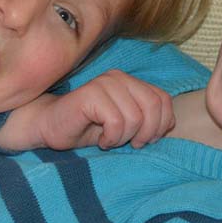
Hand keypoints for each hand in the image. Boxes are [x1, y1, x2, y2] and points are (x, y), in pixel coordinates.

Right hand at [36, 71, 174, 149]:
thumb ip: (148, 118)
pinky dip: (111, 138)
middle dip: (146, 133)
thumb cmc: (88, 128)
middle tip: (130, 144)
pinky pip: (116, 121)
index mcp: (131, 82)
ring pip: (135, 117)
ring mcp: (104, 83)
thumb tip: (171, 124)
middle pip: (153, 107)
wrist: (50, 127)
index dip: (161, 125)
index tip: (145, 140)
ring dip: (123, 137)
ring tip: (109, 139)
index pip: (163, 100)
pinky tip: (100, 140)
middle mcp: (119, 77)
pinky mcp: (91, 94)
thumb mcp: (125, 125)